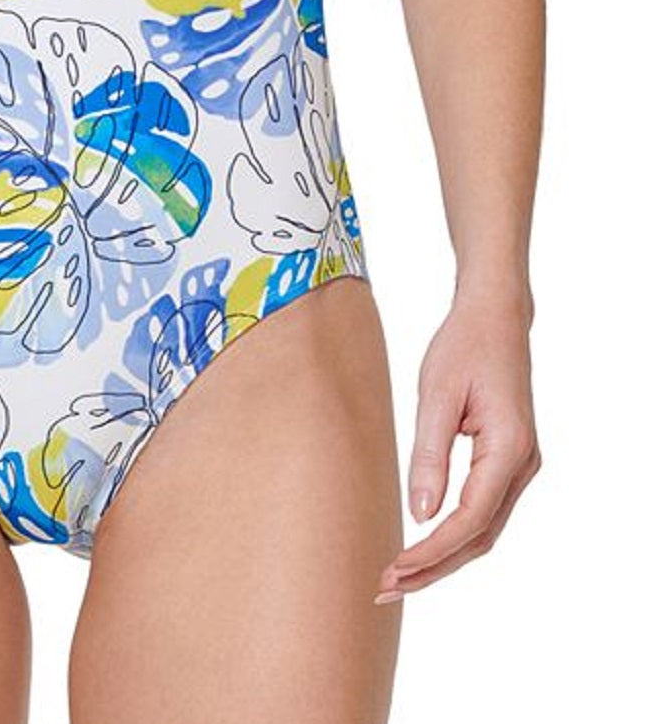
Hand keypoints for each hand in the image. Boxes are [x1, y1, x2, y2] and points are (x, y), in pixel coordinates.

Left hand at [376, 287, 540, 601]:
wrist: (493, 318)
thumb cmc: (463, 348)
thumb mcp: (436, 396)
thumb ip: (430, 455)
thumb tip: (420, 514)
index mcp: (509, 450)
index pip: (470, 519)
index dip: (431, 551)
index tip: (393, 568)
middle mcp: (522, 465)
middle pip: (479, 537)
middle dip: (433, 568)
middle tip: (384, 588)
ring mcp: (518, 466)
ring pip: (483, 530)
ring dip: (442, 557)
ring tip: (397, 577)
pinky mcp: (505, 461)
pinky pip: (483, 511)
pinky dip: (453, 536)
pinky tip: (422, 548)